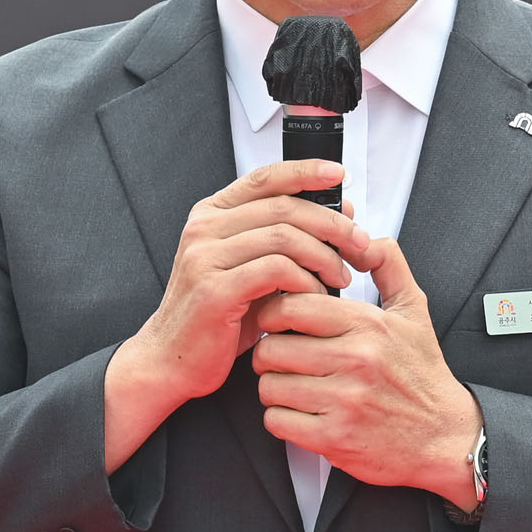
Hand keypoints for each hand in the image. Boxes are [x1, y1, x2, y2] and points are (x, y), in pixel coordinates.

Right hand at [104, 160, 368, 471]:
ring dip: (324, 255)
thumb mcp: (254, 269)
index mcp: (212, 214)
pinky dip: (305, 280)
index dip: (305, 171)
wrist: (171, 360)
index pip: (265, 177)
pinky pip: (275, 270)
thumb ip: (288, 239)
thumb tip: (341, 210)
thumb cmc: (219, 316)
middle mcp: (204, 228)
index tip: (339, 174)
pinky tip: (317, 295)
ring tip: (342, 277)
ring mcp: (205, 257)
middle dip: (332, 223)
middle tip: (360, 244)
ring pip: (283, 236)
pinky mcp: (214, 289)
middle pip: (284, 206)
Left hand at [252, 236, 483, 506]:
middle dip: (270, 353)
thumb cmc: (423, 374)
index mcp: (368, 325)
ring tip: (294, 384)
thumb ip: (389, 266)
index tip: (279, 321)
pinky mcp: (335, 438)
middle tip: (283, 357)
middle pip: (273, 348)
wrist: (445, 436)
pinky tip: (300, 412)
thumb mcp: (414, 311)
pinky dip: (281, 418)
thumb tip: (366, 237)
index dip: (274, 312)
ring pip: (270, 386)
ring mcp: (344, 401)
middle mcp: (355, 360)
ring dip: (274, 387)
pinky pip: (277, 421)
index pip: (291, 306)